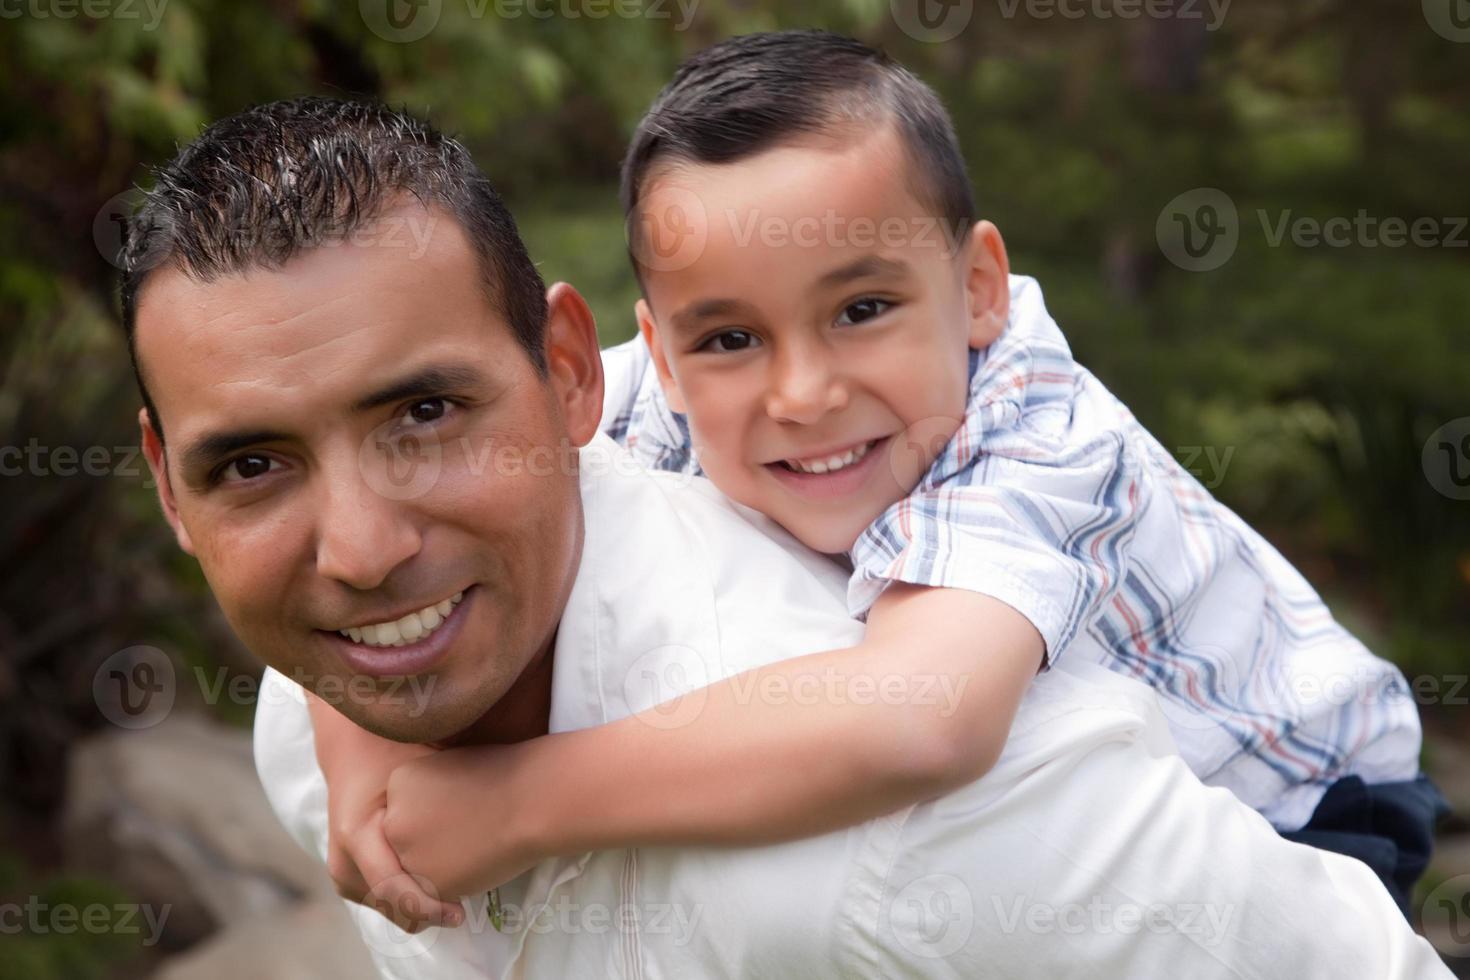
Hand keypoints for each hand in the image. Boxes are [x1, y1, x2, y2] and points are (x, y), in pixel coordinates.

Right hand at [308, 694, 463, 931]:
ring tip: (451, 904)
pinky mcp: (347, 875)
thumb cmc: (396, 753)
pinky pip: (380, 900)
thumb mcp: (419, 772)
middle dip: (424, 912)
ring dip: (416, 909)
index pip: (394, 888)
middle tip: (460, 912)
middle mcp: (344, 858)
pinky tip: (434, 893)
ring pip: (384, 908)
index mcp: (358, 834)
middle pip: (388, 906)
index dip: (428, 906)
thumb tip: (494, 819)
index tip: (460, 913)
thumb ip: (443, 798)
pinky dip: (405, 899)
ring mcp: (343, 870)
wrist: (357, 749)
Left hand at [383, 742, 545, 899]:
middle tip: (470, 830)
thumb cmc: (504, 774)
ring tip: (478, 844)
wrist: (532, 800)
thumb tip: (428, 813)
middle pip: (406, 841)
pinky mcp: (429, 888)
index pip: (404, 810)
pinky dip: (459, 884)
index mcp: (399, 783)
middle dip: (434, 841)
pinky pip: (437, 894)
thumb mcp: (450, 765)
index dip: (434, 815)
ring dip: (444, 864)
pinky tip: (482, 861)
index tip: (462, 810)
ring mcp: (408, 857)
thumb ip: (429, 790)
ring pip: (418, 871)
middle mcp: (393, 821)